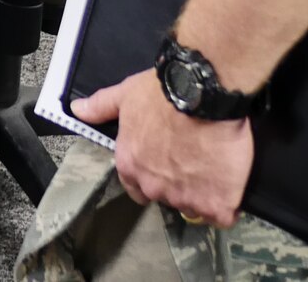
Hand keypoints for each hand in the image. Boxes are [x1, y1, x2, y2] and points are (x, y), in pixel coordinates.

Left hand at [73, 70, 252, 227]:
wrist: (201, 93)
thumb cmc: (161, 93)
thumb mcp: (125, 95)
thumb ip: (101, 106)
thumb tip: (77, 110)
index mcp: (131, 166)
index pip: (136, 188)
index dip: (152, 177)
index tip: (166, 165)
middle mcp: (154, 187)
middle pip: (167, 197)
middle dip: (179, 184)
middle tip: (194, 160)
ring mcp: (186, 198)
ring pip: (195, 206)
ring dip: (204, 192)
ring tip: (214, 166)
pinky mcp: (216, 204)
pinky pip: (223, 215)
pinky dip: (228, 203)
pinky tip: (231, 184)